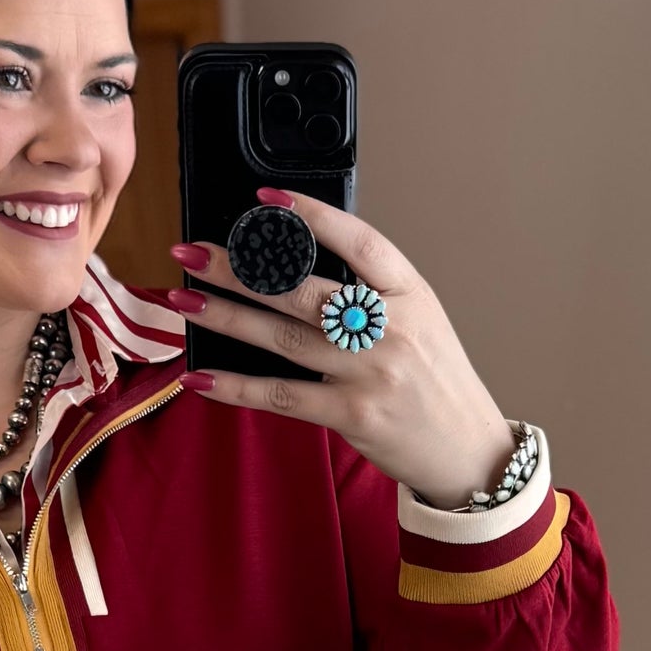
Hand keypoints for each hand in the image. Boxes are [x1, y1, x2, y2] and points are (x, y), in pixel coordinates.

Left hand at [167, 189, 517, 508]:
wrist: (468, 450)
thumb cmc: (436, 382)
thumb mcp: (421, 321)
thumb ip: (372, 294)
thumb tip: (297, 268)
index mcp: (410, 294)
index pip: (360, 242)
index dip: (312, 216)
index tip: (267, 199)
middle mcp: (389, 329)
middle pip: (302, 289)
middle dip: (239, 267)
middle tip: (192, 252)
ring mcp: (369, 373)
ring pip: (282, 338)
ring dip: (226, 317)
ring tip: (182, 299)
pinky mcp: (351, 415)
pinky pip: (281, 396)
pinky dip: (236, 387)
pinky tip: (200, 376)